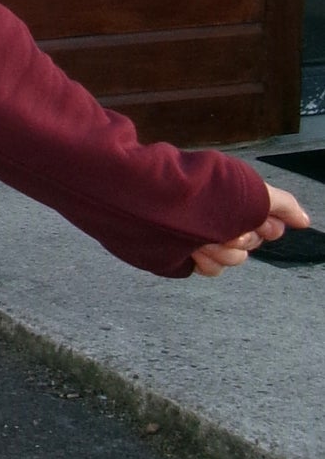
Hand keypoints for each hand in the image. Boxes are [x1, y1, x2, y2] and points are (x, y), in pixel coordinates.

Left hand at [191, 185, 308, 276]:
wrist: (154, 203)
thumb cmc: (200, 191)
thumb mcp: (247, 188)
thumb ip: (280, 204)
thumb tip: (304, 221)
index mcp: (238, 203)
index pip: (270, 226)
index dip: (265, 226)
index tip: (255, 219)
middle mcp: (224, 220)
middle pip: (252, 244)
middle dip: (239, 237)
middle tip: (222, 228)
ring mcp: (207, 239)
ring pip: (234, 259)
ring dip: (219, 250)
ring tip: (200, 238)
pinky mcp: (190, 255)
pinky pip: (212, 270)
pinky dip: (204, 261)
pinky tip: (192, 250)